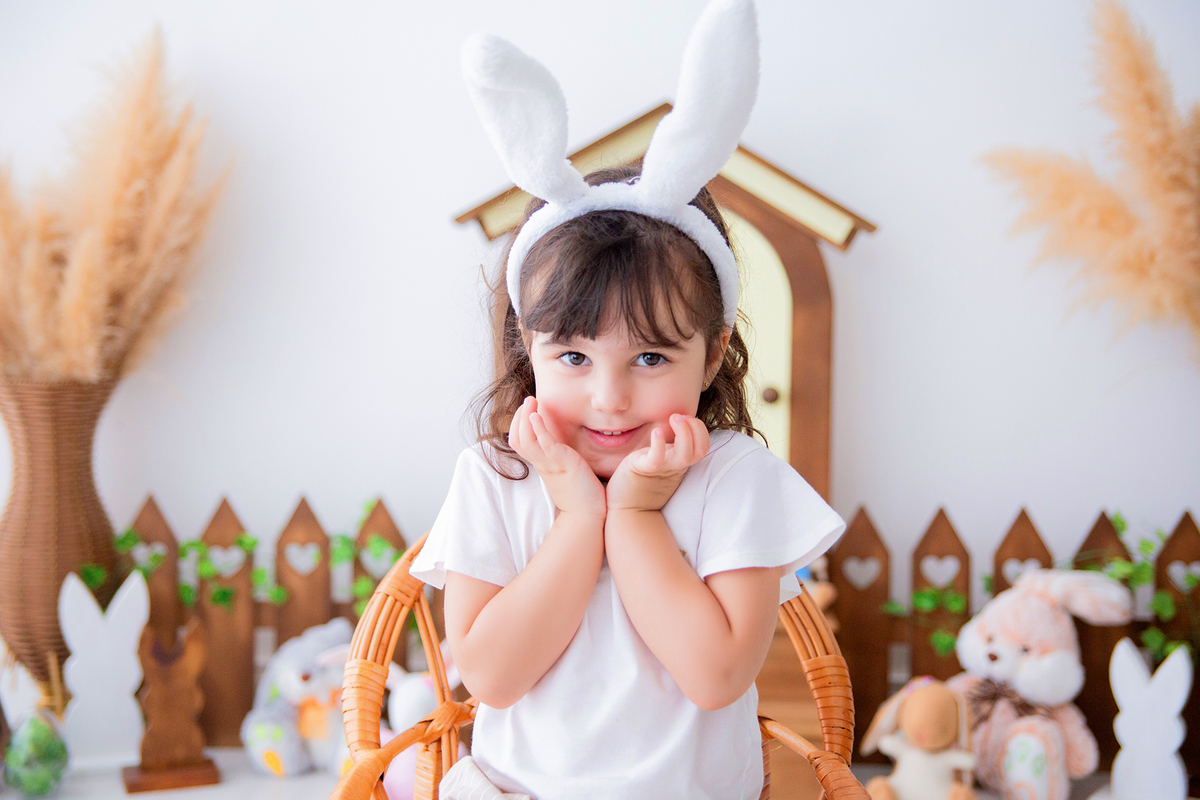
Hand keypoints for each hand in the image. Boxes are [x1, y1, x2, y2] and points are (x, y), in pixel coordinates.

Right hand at [508, 397, 605, 519]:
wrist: (588, 516)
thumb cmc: (581, 495)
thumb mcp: (565, 471)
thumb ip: (560, 458)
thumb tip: (562, 446)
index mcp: (542, 464)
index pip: (519, 442)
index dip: (518, 424)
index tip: (527, 409)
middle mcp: (542, 464)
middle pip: (518, 439)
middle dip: (520, 417)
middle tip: (528, 401)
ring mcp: (551, 464)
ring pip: (526, 440)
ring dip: (526, 418)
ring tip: (531, 402)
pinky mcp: (563, 465)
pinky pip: (545, 445)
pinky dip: (539, 430)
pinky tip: (537, 416)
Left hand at [606, 414, 709, 511]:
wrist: (625, 508)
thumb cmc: (640, 481)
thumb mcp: (660, 461)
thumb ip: (669, 448)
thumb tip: (674, 426)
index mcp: (680, 463)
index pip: (703, 446)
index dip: (699, 429)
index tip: (684, 418)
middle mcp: (675, 466)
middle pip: (700, 449)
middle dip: (696, 427)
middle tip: (678, 417)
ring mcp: (661, 469)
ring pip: (686, 454)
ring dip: (684, 432)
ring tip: (673, 419)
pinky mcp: (643, 469)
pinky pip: (657, 458)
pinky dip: (659, 443)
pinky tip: (657, 432)